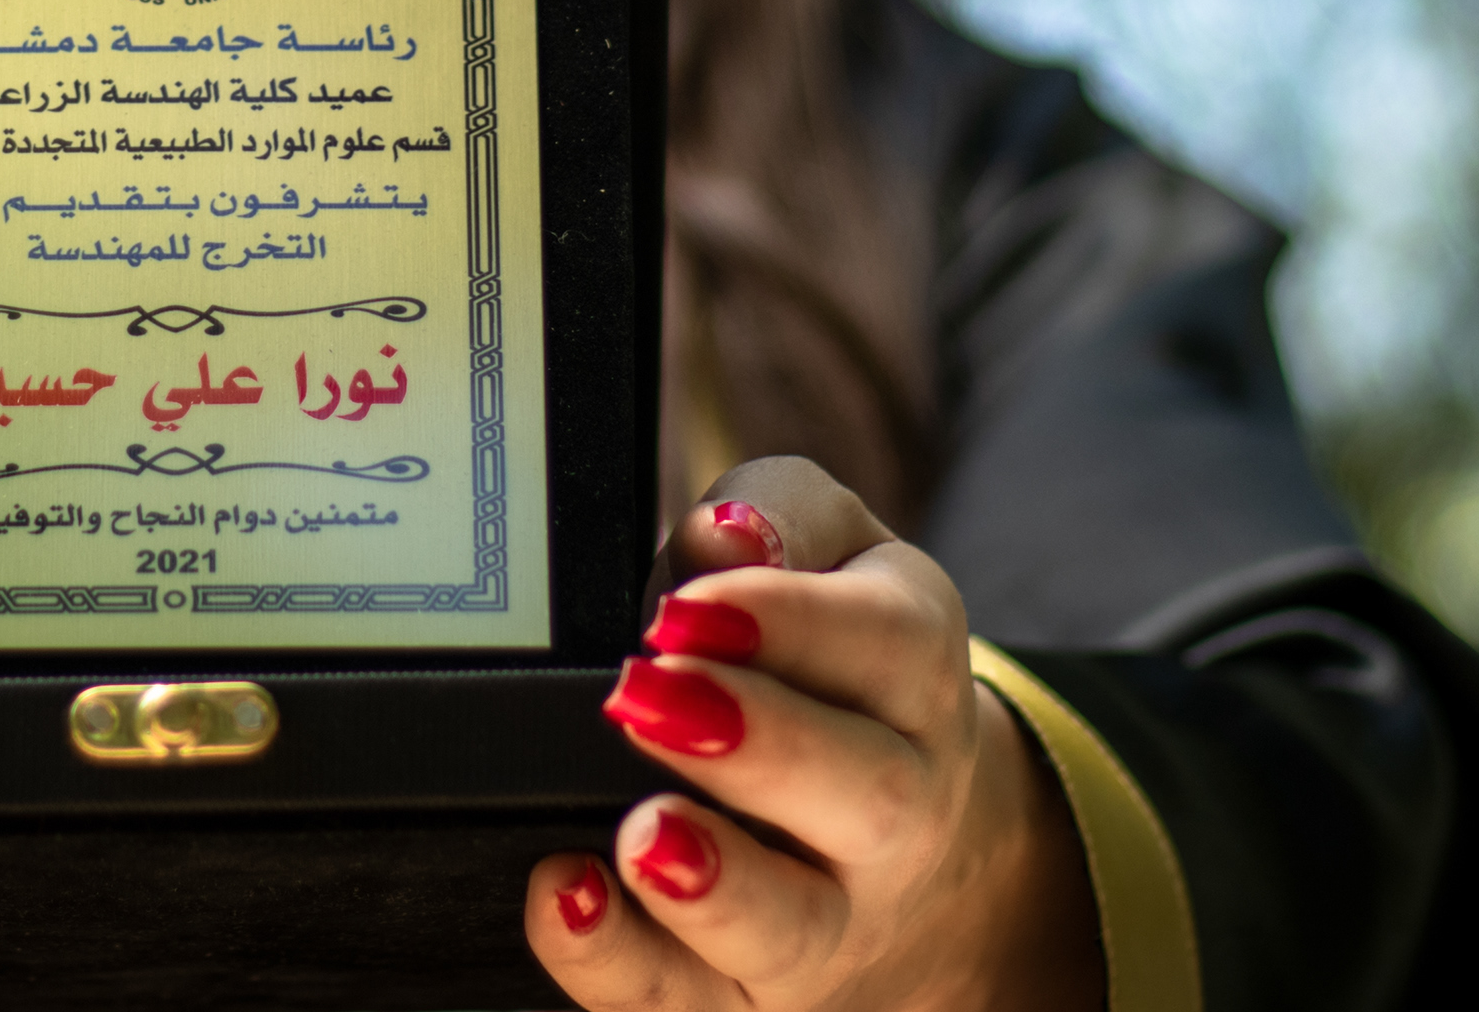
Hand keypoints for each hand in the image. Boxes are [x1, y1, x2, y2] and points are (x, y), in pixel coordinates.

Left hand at [526, 457, 1100, 1011]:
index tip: (682, 609)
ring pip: (790, 929)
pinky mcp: (751, 996)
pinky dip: (620, 966)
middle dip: (755, 746)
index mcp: (914, 675)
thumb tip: (729, 536)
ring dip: (712, 887)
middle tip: (644, 696)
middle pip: (863, 795)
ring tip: (637, 834)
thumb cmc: (835, 665)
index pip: (883, 645)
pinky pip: (691, 1007)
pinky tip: (564, 899)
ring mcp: (831, 919)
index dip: (781, 623)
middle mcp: (895, 811)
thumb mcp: (833, 553)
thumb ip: (777, 516)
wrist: (912, 844)